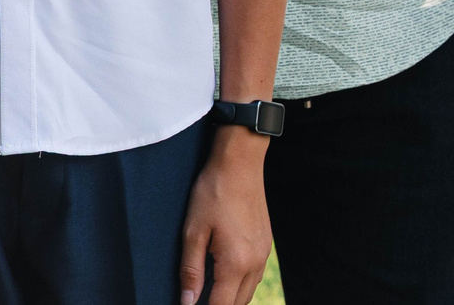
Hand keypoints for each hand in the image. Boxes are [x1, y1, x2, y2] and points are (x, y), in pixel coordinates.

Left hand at [177, 127, 271, 304]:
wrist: (240, 163)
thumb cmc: (212, 194)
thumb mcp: (193, 232)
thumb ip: (190, 271)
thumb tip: (187, 302)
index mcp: (236, 262)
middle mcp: (255, 261)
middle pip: (238, 304)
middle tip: (197, 301)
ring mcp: (264, 252)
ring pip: (250, 291)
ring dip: (231, 298)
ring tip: (209, 293)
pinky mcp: (266, 242)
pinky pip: (255, 275)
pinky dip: (241, 284)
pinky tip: (225, 276)